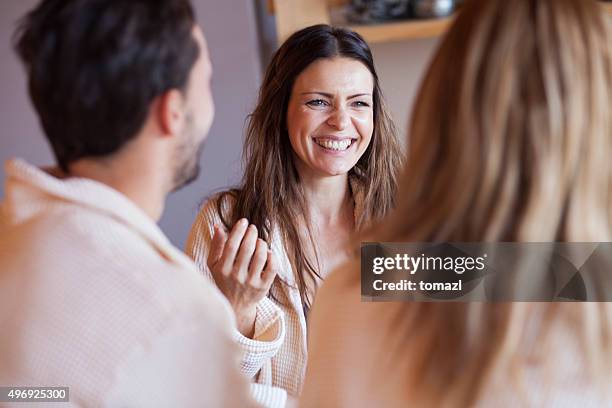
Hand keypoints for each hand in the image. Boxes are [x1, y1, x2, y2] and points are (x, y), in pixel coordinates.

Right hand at [207, 218, 276, 337]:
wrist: (235, 306)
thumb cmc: (224, 280)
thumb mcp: (214, 264)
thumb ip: (216, 245)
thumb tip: (218, 226)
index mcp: (222, 269)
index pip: (232, 245)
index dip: (239, 230)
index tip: (243, 221)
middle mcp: (236, 277)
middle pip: (247, 248)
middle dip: (252, 234)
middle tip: (253, 228)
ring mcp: (251, 283)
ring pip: (261, 256)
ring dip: (261, 243)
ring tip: (259, 240)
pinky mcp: (263, 287)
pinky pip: (272, 267)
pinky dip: (272, 256)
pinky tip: (267, 252)